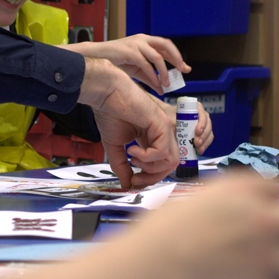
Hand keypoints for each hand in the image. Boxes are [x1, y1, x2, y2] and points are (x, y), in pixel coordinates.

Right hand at [65, 34, 189, 93]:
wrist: (95, 56)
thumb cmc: (115, 61)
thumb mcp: (136, 70)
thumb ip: (150, 77)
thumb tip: (163, 89)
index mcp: (145, 41)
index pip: (166, 46)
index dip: (177, 57)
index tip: (185, 68)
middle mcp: (142, 40)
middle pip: (166, 45)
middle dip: (177, 58)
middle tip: (183, 71)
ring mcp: (135, 44)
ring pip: (157, 56)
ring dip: (164, 71)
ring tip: (167, 83)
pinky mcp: (129, 51)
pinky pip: (145, 64)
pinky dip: (152, 75)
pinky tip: (155, 83)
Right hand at [78, 57, 178, 188]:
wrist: (107, 94)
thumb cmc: (109, 112)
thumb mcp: (114, 146)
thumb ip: (121, 165)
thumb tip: (126, 185)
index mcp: (152, 137)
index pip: (162, 164)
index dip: (149, 177)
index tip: (133, 181)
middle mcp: (162, 134)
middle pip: (170, 165)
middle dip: (152, 177)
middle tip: (134, 178)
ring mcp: (164, 129)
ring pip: (171, 161)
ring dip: (150, 167)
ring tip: (133, 158)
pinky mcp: (162, 125)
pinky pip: (162, 151)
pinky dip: (147, 157)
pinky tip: (132, 149)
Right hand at [119, 174, 278, 278]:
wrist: (153, 266)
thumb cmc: (159, 234)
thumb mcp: (190, 199)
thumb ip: (222, 201)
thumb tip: (231, 211)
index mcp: (241, 191)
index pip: (277, 186)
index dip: (269, 200)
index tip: (262, 209)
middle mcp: (262, 218)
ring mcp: (268, 255)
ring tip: (257, 271)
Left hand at [152, 95, 213, 153]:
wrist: (169, 118)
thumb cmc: (170, 116)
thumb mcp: (171, 118)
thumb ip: (174, 124)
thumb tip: (176, 134)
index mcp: (197, 108)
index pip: (203, 116)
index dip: (202, 124)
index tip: (197, 131)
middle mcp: (203, 115)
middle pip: (208, 126)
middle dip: (203, 135)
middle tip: (197, 143)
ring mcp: (204, 124)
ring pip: (209, 133)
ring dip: (205, 142)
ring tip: (198, 149)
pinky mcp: (204, 132)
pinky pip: (208, 139)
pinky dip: (205, 145)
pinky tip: (199, 151)